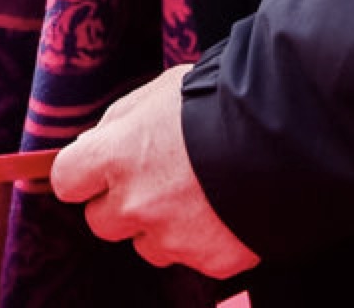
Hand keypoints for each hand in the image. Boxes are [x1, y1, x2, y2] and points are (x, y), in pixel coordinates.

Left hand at [49, 64, 257, 280]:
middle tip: (155, 180)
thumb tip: (94, 144)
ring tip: (198, 193)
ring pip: (147, 244)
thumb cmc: (219, 102)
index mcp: (114, 156)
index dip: (82, 174)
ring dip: (161, 226)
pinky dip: (203, 239)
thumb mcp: (158, 92)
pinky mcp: (209, 262)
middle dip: (120, 204)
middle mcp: (135, 204)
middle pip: (101, 221)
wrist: (287, 135)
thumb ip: (120, 122)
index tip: (97, 169)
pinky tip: (224, 209)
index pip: (66, 180)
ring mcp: (172, 238)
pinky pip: (191, 257)